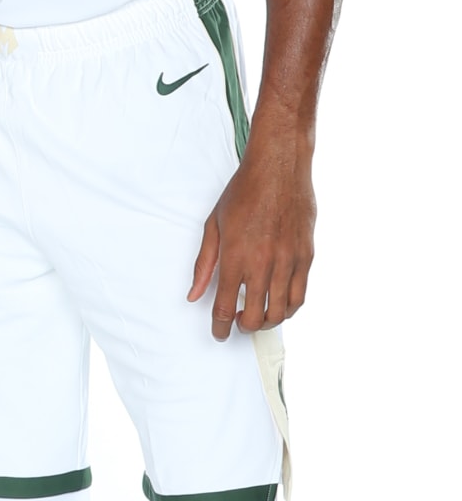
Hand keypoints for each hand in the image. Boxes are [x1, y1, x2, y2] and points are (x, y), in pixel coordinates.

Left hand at [189, 121, 314, 337]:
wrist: (279, 167)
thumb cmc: (244, 192)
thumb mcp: (213, 225)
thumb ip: (204, 263)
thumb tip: (194, 294)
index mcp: (235, 256)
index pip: (224, 307)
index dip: (219, 328)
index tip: (218, 334)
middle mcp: (263, 263)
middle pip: (254, 317)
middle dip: (242, 328)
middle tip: (237, 323)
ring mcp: (288, 261)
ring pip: (280, 312)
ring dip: (267, 322)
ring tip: (258, 316)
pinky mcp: (306, 256)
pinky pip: (300, 296)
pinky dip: (289, 308)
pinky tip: (279, 305)